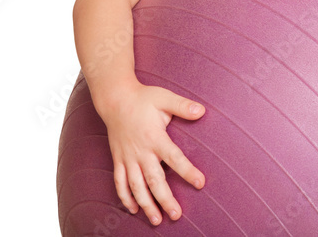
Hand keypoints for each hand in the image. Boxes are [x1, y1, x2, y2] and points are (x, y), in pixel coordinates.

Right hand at [96, 81, 205, 224]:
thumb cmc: (143, 98)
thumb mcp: (164, 98)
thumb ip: (183, 106)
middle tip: (176, 215)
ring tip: (156, 220)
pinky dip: (125, 197)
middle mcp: (140, 151)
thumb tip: (202, 111)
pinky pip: (119, 182)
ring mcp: (127, 157)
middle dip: (165, 199)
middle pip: (154, 180)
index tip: (200, 183)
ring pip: (136, 186)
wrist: (115, 99)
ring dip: (146, 204)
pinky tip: (134, 209)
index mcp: (155, 137)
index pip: (174, 158)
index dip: (187, 171)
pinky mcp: (118, 159)